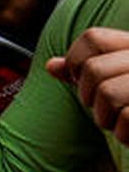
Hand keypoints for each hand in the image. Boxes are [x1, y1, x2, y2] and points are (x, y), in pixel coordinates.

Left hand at [46, 27, 128, 143]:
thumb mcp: (115, 81)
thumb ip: (86, 71)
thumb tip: (51, 66)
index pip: (92, 38)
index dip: (76, 62)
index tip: (83, 79)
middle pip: (94, 70)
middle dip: (89, 96)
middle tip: (107, 107)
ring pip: (107, 93)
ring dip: (106, 118)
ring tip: (123, 120)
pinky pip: (127, 117)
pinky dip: (125, 133)